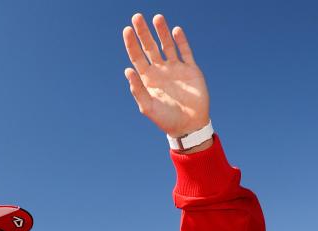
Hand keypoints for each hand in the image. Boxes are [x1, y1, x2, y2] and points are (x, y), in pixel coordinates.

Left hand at [122, 13, 209, 137]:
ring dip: (162, 32)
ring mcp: (175, 68)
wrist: (189, 125)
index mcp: (148, 78)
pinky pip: (185, 51)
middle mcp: (160, 70)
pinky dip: (181, 41)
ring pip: (167, 45)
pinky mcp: (190, 69)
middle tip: (137, 17)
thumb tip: (127, 70)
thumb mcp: (148, 107)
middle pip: (150, 47)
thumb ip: (138, 89)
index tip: (127, 30)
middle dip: (143, 32)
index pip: (137, 56)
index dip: (131, 43)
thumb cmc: (166, 119)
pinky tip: (176, 30)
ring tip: (157, 18)